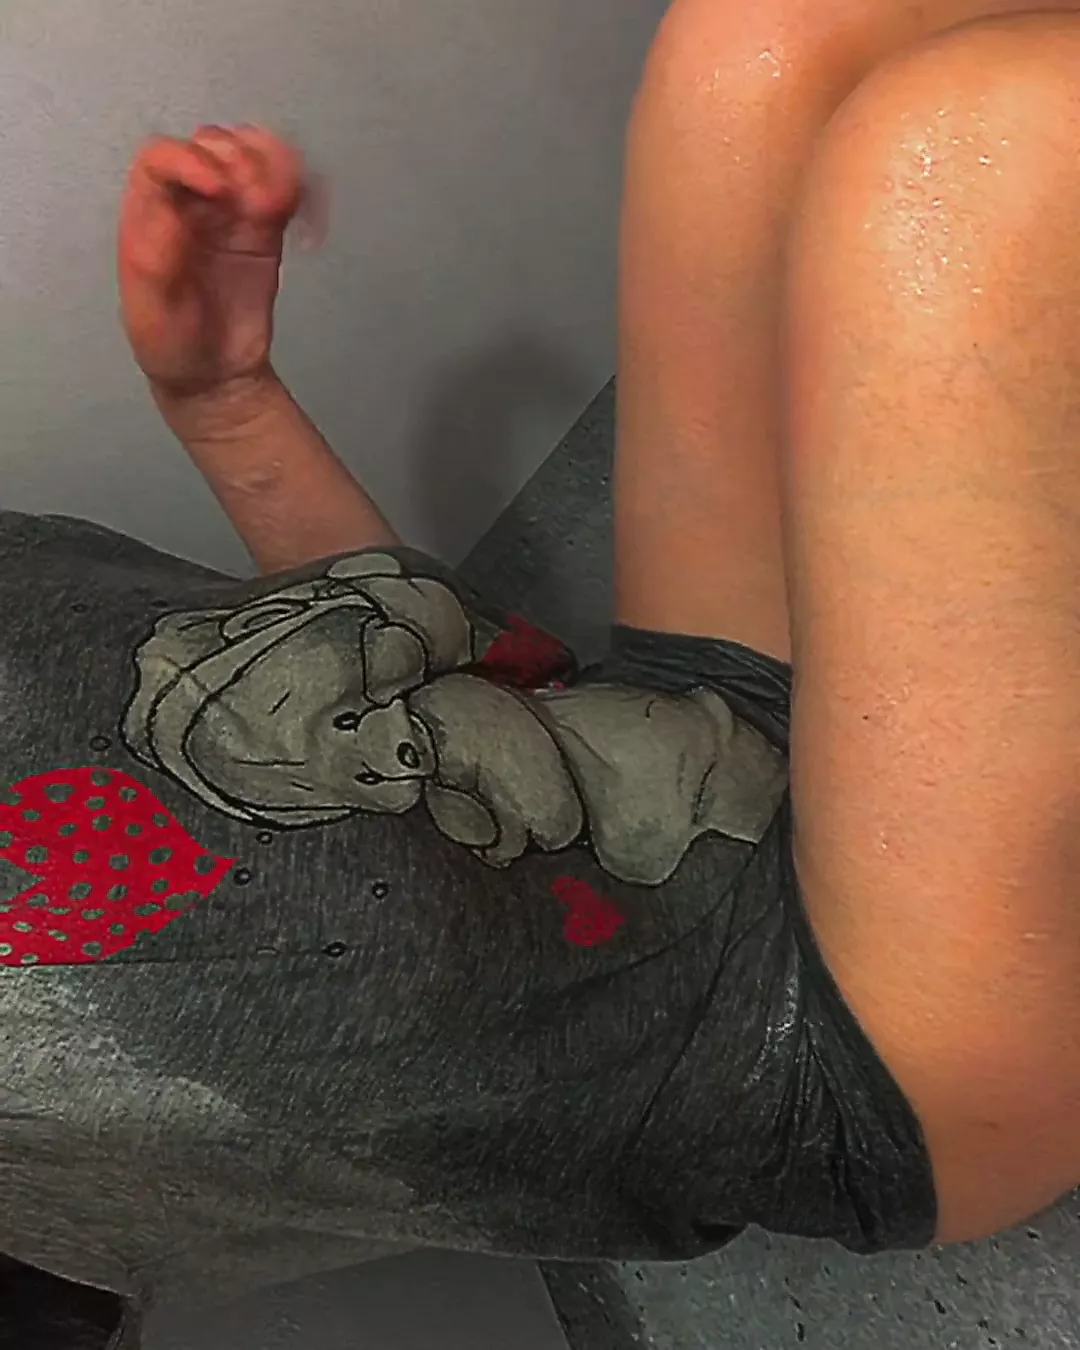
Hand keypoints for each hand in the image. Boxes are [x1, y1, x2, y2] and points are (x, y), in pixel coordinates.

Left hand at [118, 125, 305, 402]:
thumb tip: (169, 213)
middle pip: (213, 145)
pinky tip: (306, 220)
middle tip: (257, 204)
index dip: (191, 160)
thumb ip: (154, 261)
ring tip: (280, 211)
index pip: (162, 157)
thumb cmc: (172, 345)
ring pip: (252, 155)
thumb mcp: (149, 311)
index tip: (219, 189)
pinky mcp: (265, 227)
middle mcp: (189, 203)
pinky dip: (302, 190)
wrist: (214, 376)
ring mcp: (230, 211)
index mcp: (149, 213)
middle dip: (240, 163)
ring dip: (274, 169)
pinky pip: (285, 187)